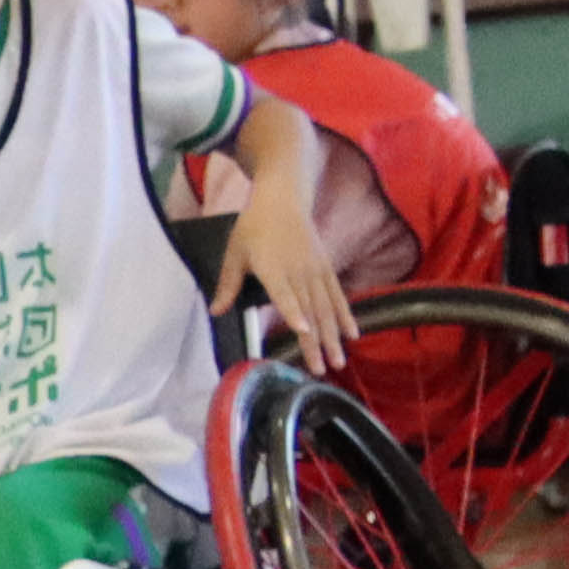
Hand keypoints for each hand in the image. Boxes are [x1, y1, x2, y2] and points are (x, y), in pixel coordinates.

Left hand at [238, 188, 364, 367]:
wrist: (283, 199)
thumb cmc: (254, 226)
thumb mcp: (235, 252)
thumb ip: (228, 284)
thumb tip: (215, 312)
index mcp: (273, 269)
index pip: (285, 294)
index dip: (294, 312)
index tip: (303, 331)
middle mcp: (298, 272)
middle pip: (310, 310)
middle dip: (317, 342)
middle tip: (322, 369)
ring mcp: (315, 271)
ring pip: (327, 308)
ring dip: (333, 336)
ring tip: (339, 361)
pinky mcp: (326, 268)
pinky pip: (338, 295)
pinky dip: (346, 315)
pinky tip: (353, 334)